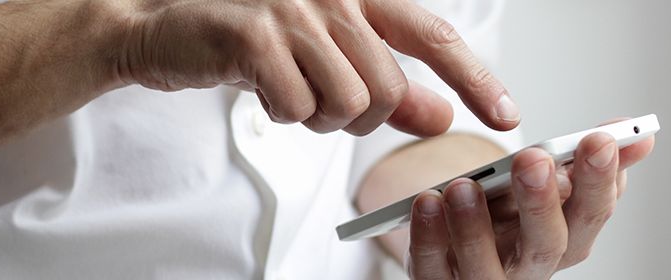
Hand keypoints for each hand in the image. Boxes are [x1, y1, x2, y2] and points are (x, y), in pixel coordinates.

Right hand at [110, 0, 519, 135]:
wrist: (166, 27)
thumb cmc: (249, 41)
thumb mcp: (326, 60)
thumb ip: (387, 84)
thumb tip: (440, 115)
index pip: (433, 36)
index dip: (475, 78)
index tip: (505, 113)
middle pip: (387, 88)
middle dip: (359, 116)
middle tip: (321, 103)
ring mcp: (293, 11)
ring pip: (347, 103)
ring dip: (318, 118)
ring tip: (289, 92)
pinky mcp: (256, 37)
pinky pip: (297, 108)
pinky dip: (282, 116)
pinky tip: (261, 89)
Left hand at [405, 130, 654, 278]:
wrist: (454, 239)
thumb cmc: (505, 213)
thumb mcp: (543, 183)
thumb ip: (583, 160)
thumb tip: (638, 134)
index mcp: (564, 239)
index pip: (591, 215)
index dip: (599, 181)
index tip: (598, 140)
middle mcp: (528, 267)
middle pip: (545, 245)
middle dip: (542, 202)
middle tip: (532, 160)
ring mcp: (482, 279)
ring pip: (484, 267)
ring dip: (474, 227)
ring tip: (463, 186)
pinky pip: (431, 268)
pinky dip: (428, 237)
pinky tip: (426, 203)